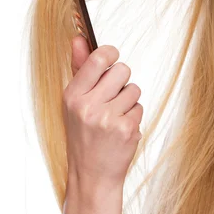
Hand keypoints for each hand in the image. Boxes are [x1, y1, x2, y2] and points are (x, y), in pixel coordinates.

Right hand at [63, 36, 143, 190]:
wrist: (91, 175)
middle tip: (112, 96)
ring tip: (115, 116)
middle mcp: (88, 106)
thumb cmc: (83, 134)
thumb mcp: (74, 102)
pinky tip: (121, 129)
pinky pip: (140, 107)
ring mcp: (108, 118)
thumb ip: (80, 68)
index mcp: (73, 95)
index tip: (112, 56)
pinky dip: (134, 116)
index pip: (98, 59)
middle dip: (122, 80)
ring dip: (129, 101)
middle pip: (122, 70)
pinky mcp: (126, 128)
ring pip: (134, 89)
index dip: (110, 53)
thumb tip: (79, 38)